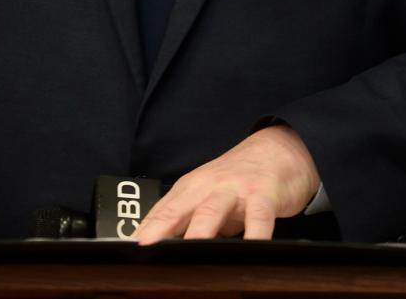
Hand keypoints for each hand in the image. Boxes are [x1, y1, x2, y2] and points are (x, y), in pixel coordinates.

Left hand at [134, 125, 319, 243]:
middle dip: (160, 231)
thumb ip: (187, 223)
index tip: (129, 251)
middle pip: (178, 210)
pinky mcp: (263, 193)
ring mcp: (234, 189)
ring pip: (212, 211)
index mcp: (189, 189)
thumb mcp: (207, 199)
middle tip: (147, 252)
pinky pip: (258, 216)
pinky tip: (250, 249)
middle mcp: (207, 186)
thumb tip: (161, 251)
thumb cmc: (237, 181)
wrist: (277, 150)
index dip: (144, 232)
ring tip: (187, 255)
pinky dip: (254, 234)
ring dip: (199, 233)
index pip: (160, 213)